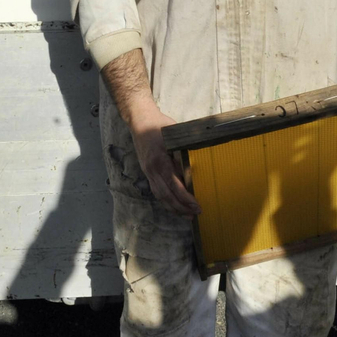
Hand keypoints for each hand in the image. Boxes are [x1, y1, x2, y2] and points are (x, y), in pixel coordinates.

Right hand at [129, 103, 200, 217]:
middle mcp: (152, 170)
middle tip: (195, 214)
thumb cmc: (159, 126)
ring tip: (186, 215)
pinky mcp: (147, 172)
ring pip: (160, 196)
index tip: (197, 205)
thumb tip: (196, 170)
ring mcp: (148, 172)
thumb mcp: (174, 137)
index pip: (174, 185)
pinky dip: (166, 201)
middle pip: (166, 195)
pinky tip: (174, 205)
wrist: (140, 121)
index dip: (185, 198)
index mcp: (160, 161)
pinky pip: (156, 191)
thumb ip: (183, 154)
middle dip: (181, 208)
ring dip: (173, 208)